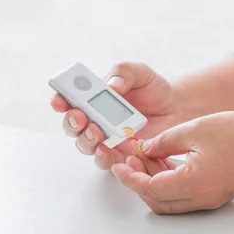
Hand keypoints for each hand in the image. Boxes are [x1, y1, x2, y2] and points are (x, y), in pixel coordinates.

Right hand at [50, 62, 181, 169]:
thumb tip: (112, 85)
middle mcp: (93, 119)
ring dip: (86, 139)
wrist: (175, 108)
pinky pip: (104, 160)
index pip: (67, 99)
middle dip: (72, 122)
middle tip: (80, 117)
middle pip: (72, 126)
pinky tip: (108, 149)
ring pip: (84, 145)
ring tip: (96, 132)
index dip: (59, 100)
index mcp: (92, 98)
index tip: (59, 100)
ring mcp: (104, 138)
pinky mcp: (118, 154)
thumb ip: (123, 73)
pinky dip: (103, 156)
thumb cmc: (152, 89)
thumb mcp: (140, 73)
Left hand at [111, 111, 233, 213]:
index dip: (130, 178)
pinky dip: (168, 183)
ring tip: (147, 156)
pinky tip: (166, 161)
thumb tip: (144, 149)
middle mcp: (200, 198)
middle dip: (138, 182)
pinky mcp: (214, 195)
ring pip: (169, 201)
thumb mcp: (195, 129)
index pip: (150, 189)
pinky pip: (183, 196)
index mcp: (193, 183)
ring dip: (153, 182)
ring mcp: (208, 200)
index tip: (119, 166)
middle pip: (157, 201)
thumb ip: (164, 141)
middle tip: (130, 160)